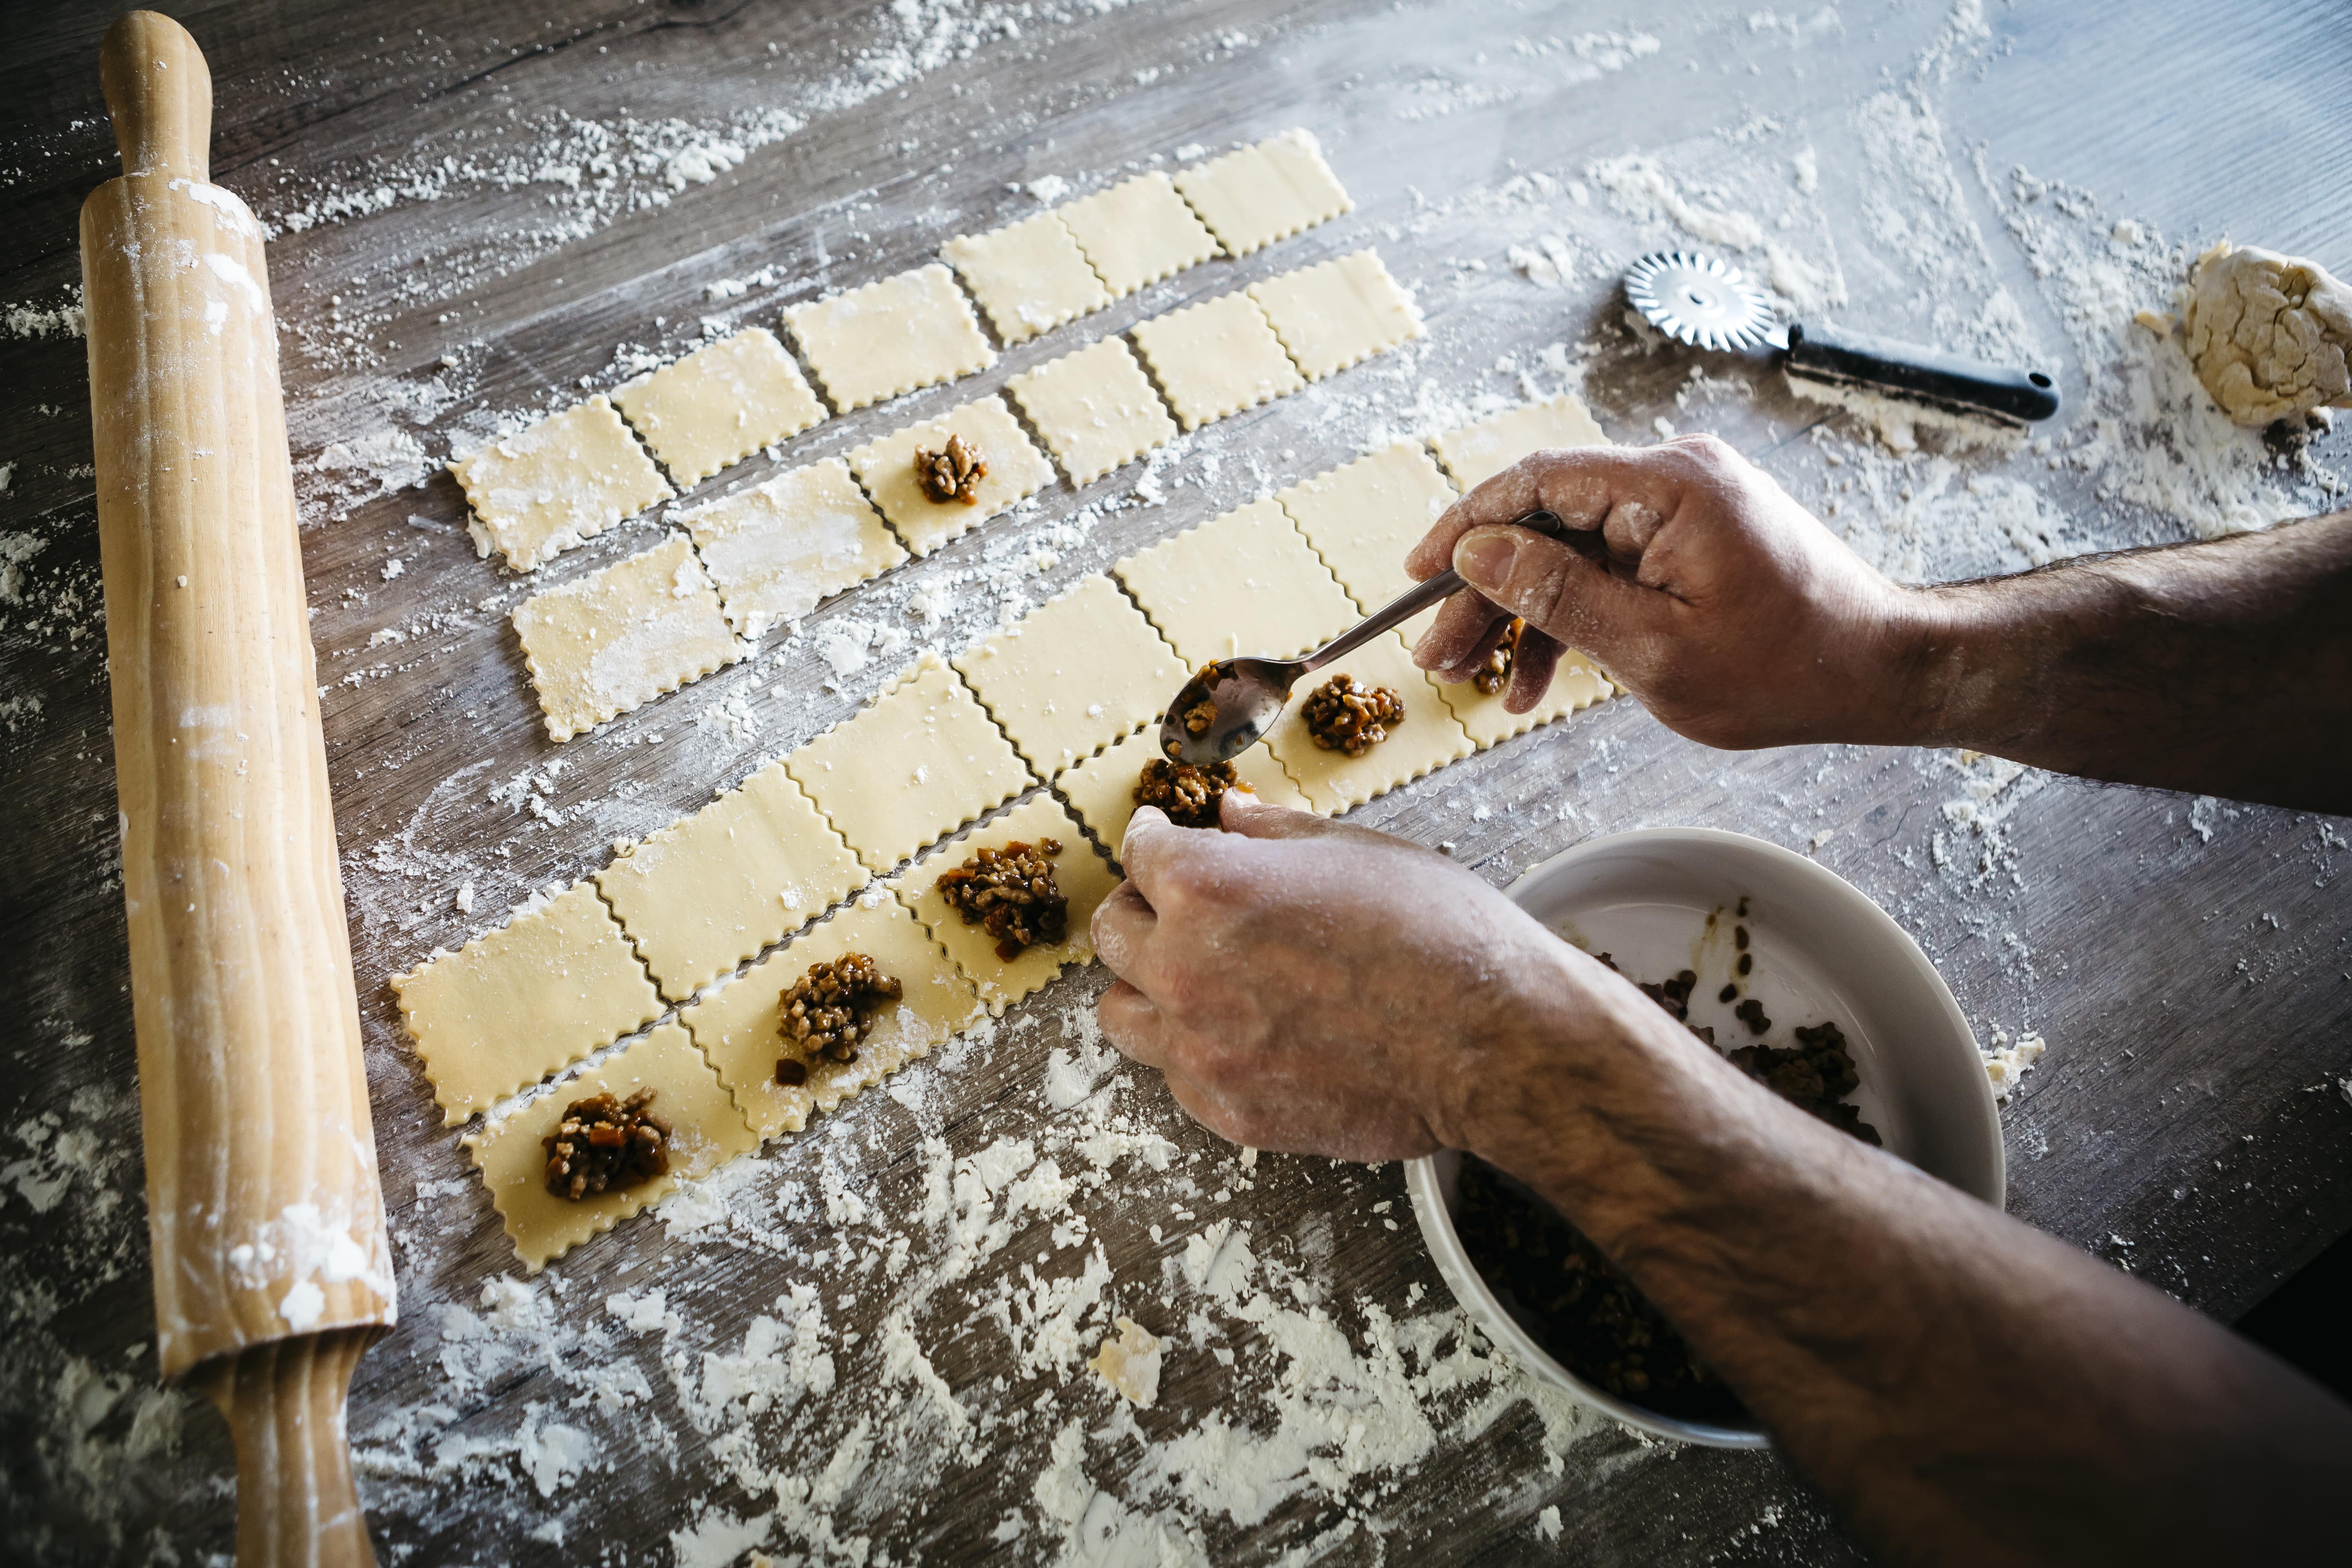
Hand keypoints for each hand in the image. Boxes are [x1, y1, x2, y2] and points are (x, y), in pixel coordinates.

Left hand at [1089, 791, 1641, 1161]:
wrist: (1494, 1041)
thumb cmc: (1439, 935)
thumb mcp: (1354, 851)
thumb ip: (1271, 834)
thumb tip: (1225, 815)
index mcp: (1209, 888)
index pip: (1139, 854)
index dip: (1155, 841)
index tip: (1164, 842)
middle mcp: (1186, 968)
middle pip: (1111, 932)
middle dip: (1141, 908)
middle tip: (1175, 905)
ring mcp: (1201, 1049)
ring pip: (1121, 1013)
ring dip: (1148, 987)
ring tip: (1196, 976)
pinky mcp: (1229, 1110)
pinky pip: (1174, 1075)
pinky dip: (1194, 1050)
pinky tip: (1243, 1032)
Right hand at [1405, 435, 1927, 747]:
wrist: (1883, 671)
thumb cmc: (1786, 669)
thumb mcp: (1654, 649)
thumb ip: (1558, 596)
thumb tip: (1477, 553)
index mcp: (1669, 486)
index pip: (1536, 482)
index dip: (1465, 525)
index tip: (1418, 575)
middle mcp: (1675, 477)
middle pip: (1547, 519)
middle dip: (1486, 591)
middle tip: (1440, 658)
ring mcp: (1685, 505)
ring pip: (1572, 549)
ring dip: (1523, 614)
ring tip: (1481, 682)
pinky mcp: (1692, 536)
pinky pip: (1610, 565)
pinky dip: (1573, 616)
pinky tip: (1538, 679)